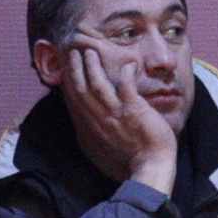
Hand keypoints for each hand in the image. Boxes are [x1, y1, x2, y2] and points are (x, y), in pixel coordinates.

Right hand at [61, 41, 177, 192]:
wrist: (151, 166)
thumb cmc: (132, 156)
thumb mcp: (106, 143)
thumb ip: (97, 128)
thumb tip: (91, 118)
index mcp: (92, 126)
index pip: (75, 100)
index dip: (69, 81)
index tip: (67, 67)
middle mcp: (99, 119)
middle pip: (81, 88)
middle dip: (76, 68)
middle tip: (74, 51)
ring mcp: (116, 114)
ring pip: (97, 84)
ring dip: (92, 66)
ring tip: (90, 51)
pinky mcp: (134, 110)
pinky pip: (125, 86)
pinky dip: (126, 73)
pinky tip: (129, 64)